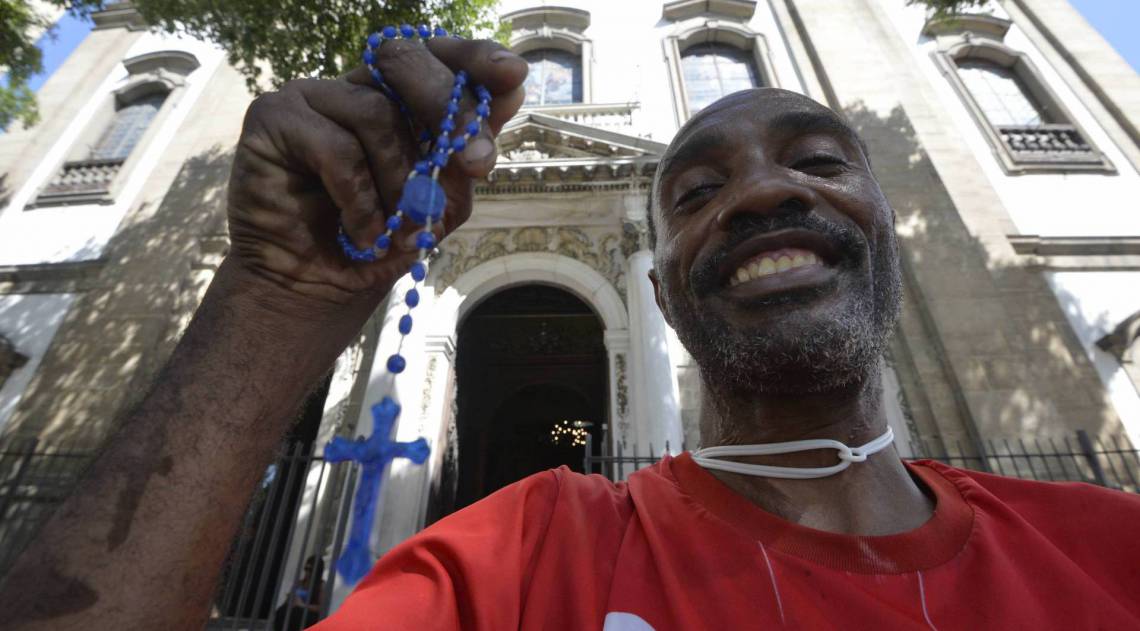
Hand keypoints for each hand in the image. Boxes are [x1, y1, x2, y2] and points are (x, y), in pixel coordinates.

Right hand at [226, 37, 527, 310]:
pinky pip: (336, 147)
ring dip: (401, 180)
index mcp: (397, 98)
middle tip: (476, 162)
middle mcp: (355, 88)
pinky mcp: (274, 118)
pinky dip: (361, 199)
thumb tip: (510, 93)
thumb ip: (466, 153)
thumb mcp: (439, 203)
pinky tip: (363, 233)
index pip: (435, 54)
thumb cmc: (376, 243)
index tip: (513, 73)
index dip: (474, 57)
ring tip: (399, 228)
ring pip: (377, 113)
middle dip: (450, 110)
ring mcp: (312, 97)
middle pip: (405, 62)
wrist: (315, 287)